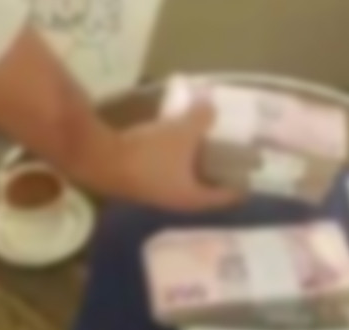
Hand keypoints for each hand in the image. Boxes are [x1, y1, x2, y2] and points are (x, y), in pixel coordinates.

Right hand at [93, 103, 242, 211]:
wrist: (99, 159)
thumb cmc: (149, 152)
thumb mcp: (182, 131)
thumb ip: (202, 119)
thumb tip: (212, 108)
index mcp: (193, 198)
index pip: (225, 197)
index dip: (239, 185)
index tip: (249, 173)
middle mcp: (176, 202)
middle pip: (204, 190)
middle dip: (215, 173)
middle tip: (227, 154)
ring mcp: (156, 195)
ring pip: (183, 181)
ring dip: (193, 166)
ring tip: (202, 145)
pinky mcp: (140, 184)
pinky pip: (167, 173)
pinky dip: (176, 161)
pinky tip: (174, 143)